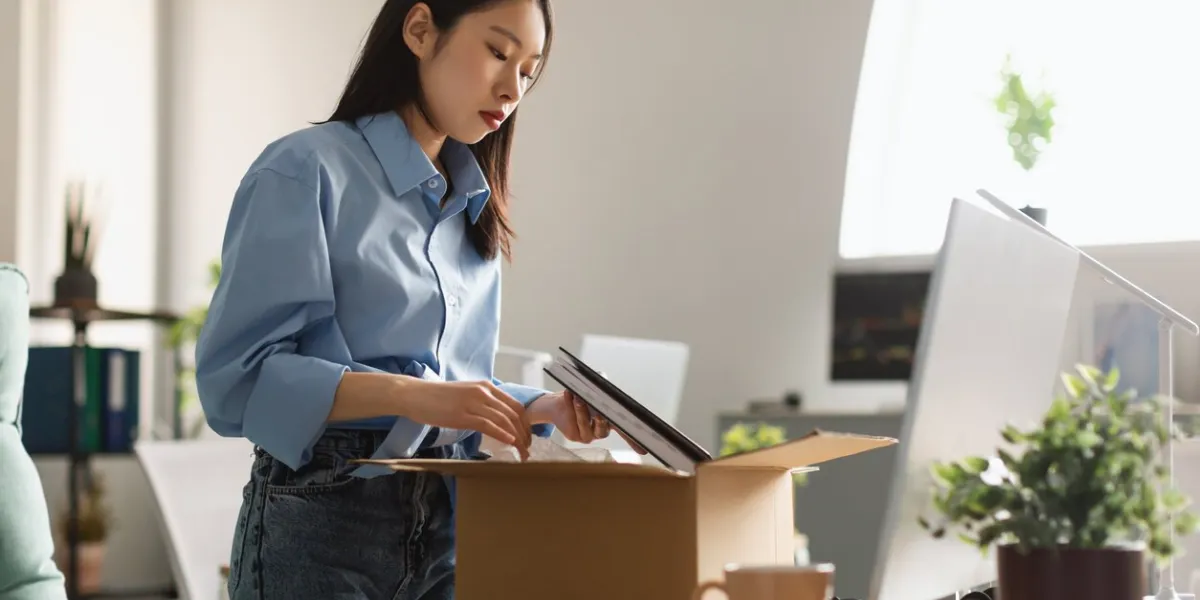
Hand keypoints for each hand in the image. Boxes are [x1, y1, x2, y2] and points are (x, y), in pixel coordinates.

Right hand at [401, 379, 531, 458]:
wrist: (415, 395)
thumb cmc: (439, 398)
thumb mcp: (466, 395)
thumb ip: (483, 404)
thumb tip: (497, 420)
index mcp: (486, 387)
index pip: (516, 405)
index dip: (525, 424)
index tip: (527, 438)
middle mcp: (484, 392)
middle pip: (514, 414)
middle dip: (524, 434)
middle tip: (527, 450)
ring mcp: (473, 403)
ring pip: (504, 420)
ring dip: (516, 438)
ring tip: (521, 452)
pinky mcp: (463, 415)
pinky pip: (488, 425)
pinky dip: (502, 434)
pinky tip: (510, 443)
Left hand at [528, 390, 647, 453]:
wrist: (560, 403)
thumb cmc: (581, 395)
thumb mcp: (594, 387)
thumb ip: (600, 385)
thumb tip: (601, 377)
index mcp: (612, 421)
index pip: (625, 432)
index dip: (634, 441)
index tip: (643, 450)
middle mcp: (601, 430)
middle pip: (604, 430)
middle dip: (601, 421)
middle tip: (599, 412)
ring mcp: (588, 434)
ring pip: (586, 426)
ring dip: (582, 411)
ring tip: (578, 398)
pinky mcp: (574, 435)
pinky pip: (573, 422)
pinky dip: (570, 407)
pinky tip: (569, 394)